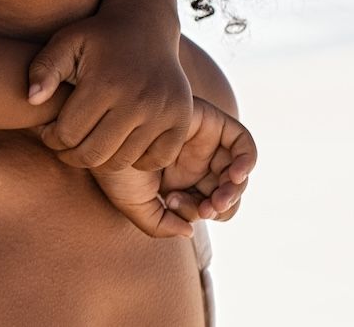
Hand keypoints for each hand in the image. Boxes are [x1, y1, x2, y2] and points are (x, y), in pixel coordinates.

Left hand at [28, 11, 191, 170]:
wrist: (145, 25)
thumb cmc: (98, 37)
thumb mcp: (66, 42)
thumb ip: (44, 69)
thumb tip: (31, 100)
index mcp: (106, 83)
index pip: (68, 134)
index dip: (51, 138)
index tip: (49, 131)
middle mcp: (139, 101)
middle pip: (94, 154)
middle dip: (70, 156)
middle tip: (65, 146)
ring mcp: (164, 113)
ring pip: (122, 161)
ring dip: (100, 160)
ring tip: (89, 143)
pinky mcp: (182, 120)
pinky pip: (155, 160)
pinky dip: (136, 160)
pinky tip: (121, 144)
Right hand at [86, 97, 257, 237]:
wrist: (106, 131)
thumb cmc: (113, 166)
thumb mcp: (134, 205)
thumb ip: (160, 226)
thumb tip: (189, 231)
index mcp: (178, 182)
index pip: (208, 204)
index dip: (201, 213)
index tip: (174, 205)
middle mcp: (193, 163)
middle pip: (227, 189)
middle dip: (221, 206)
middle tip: (206, 209)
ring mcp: (203, 143)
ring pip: (237, 171)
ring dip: (233, 191)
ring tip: (217, 200)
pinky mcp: (210, 123)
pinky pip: (242, 142)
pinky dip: (247, 161)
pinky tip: (234, 176)